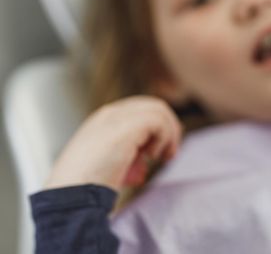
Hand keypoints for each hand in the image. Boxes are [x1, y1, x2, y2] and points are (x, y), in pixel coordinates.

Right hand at [45, 96, 182, 191]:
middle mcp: (110, 114)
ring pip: (159, 110)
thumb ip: (127, 158)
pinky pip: (159, 120)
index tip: (156, 156)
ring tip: (162, 157)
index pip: (139, 111)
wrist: (71, 195)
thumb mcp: (109, 166)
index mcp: (103, 121)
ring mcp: (117, 117)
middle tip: (168, 155)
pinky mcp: (127, 125)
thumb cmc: (85, 187)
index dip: (154, 131)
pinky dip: (164, 138)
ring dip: (168, 134)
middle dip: (167, 129)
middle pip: (151, 106)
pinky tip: (151, 156)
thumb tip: (144, 164)